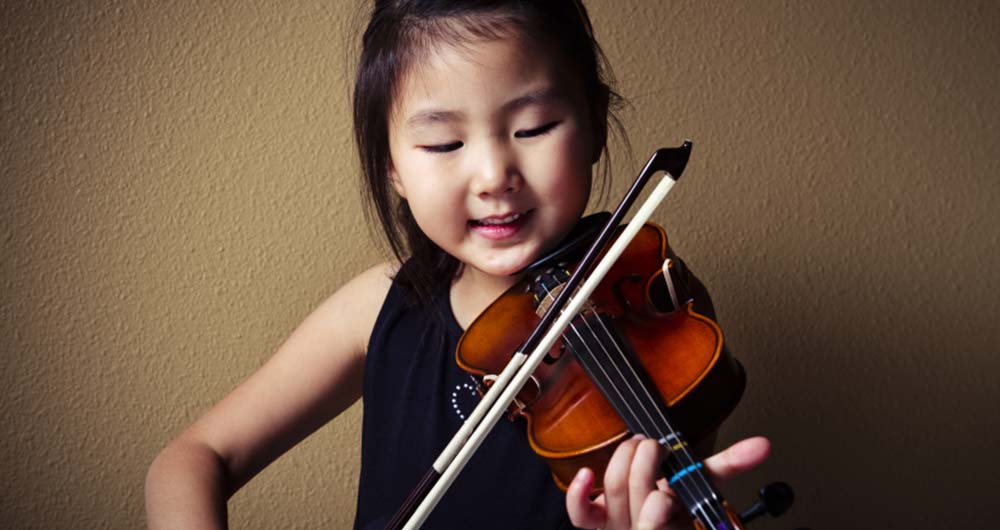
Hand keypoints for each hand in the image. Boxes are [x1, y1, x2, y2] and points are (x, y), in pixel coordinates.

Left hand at [565, 435, 770, 529]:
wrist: (664, 521)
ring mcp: (618, 524)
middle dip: (644, 463)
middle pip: (634, 492)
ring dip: (623, 462)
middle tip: (654, 447)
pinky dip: (578, 494)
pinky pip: (581, 516)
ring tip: (636, 446)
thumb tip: (762, 445)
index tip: (670, 482)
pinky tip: (586, 474)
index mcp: (672, 520)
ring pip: (612, 492)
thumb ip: (731, 464)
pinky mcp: (597, 520)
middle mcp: (642, 524)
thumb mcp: (706, 486)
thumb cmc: (681, 505)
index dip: (661, 501)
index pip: (660, 513)